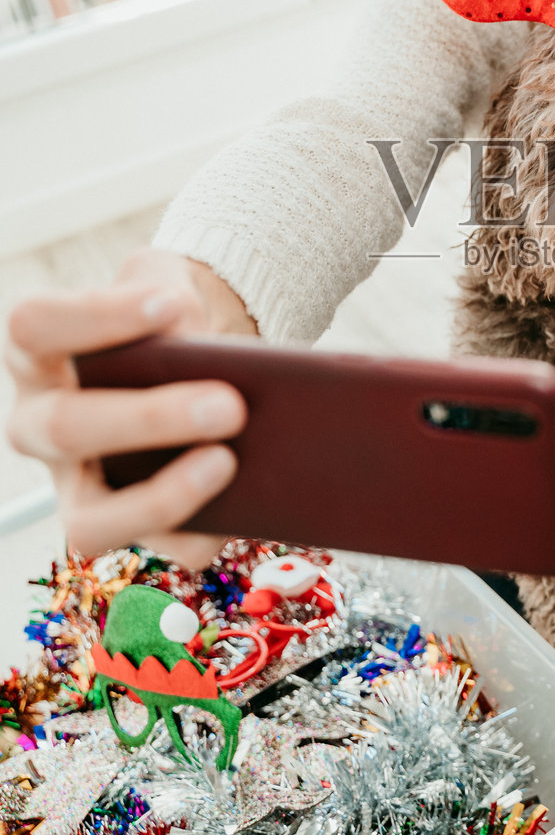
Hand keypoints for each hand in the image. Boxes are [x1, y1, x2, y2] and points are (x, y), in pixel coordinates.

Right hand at [4, 248, 254, 568]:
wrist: (197, 356)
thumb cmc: (169, 319)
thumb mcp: (168, 288)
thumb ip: (173, 296)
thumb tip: (196, 342)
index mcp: (37, 351)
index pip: (34, 325)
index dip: (97, 317)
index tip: (170, 305)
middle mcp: (40, 423)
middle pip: (66, 428)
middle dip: (150, 420)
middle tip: (230, 405)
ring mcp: (74, 484)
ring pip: (89, 520)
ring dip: (161, 498)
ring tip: (227, 462)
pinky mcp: (125, 523)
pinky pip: (158, 546)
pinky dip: (201, 532)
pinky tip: (240, 501)